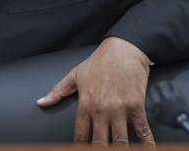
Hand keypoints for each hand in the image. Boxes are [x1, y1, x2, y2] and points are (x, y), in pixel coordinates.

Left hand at [36, 37, 154, 145]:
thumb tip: (41, 102)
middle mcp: (101, 110)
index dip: (80, 148)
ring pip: (120, 142)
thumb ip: (58, 91)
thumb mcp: (76, 74)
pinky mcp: (136, 106)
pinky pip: (142, 131)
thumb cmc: (100, 61)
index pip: (80, 136)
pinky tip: (148, 149)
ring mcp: (119, 109)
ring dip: (120, 150)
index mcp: (85, 104)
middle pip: (99, 144)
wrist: (124, 48)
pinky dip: (146, 143)